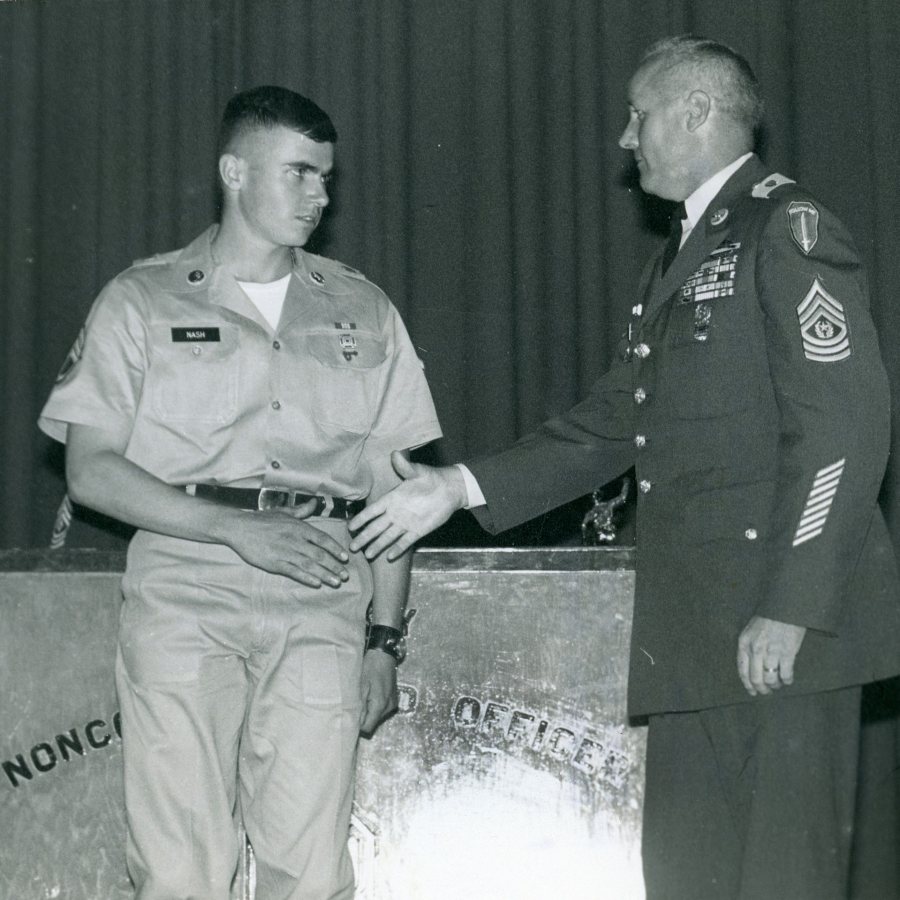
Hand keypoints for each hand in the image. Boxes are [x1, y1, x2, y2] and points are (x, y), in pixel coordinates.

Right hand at [219, 499, 349, 587]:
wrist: (239, 528)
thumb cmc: (262, 519)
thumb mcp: (284, 512)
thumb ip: (301, 510)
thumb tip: (315, 503)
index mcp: (298, 527)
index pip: (322, 539)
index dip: (335, 549)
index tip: (346, 557)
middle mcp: (295, 540)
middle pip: (319, 555)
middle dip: (334, 566)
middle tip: (346, 575)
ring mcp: (285, 552)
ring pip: (309, 565)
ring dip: (325, 574)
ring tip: (337, 582)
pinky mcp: (274, 563)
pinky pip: (293, 572)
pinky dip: (306, 578)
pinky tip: (317, 583)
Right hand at [349, 452, 466, 559]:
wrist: (449, 489)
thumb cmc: (431, 478)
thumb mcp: (417, 472)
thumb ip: (405, 467)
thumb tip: (395, 453)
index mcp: (392, 499)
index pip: (373, 511)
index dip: (361, 519)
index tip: (350, 527)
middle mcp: (396, 513)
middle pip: (376, 527)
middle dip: (364, 537)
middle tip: (352, 547)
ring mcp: (406, 523)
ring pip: (388, 537)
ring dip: (378, 545)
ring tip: (367, 555)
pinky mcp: (418, 530)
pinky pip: (406, 541)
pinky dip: (398, 548)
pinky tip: (389, 557)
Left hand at [359, 650, 397, 734]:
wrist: (384, 655)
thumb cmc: (371, 668)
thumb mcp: (361, 686)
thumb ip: (359, 706)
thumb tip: (354, 722)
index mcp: (380, 705)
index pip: (368, 728)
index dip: (358, 726)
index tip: (350, 718)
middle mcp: (389, 707)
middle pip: (373, 723)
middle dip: (363, 718)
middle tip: (355, 705)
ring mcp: (393, 704)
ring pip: (378, 717)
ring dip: (369, 712)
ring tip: (363, 698)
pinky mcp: (394, 700)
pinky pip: (382, 710)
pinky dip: (375, 707)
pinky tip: (371, 695)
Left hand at [737, 615, 806, 695]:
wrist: (785, 607)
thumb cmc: (768, 618)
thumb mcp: (751, 630)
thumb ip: (749, 647)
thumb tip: (752, 667)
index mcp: (744, 643)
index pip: (742, 670)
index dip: (747, 684)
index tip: (752, 691)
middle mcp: (755, 649)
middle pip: (756, 678)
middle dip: (762, 689)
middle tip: (766, 692)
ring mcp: (771, 652)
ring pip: (770, 679)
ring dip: (775, 685)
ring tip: (778, 684)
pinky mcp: (787, 653)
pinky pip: (786, 674)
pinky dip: (787, 680)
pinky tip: (788, 680)